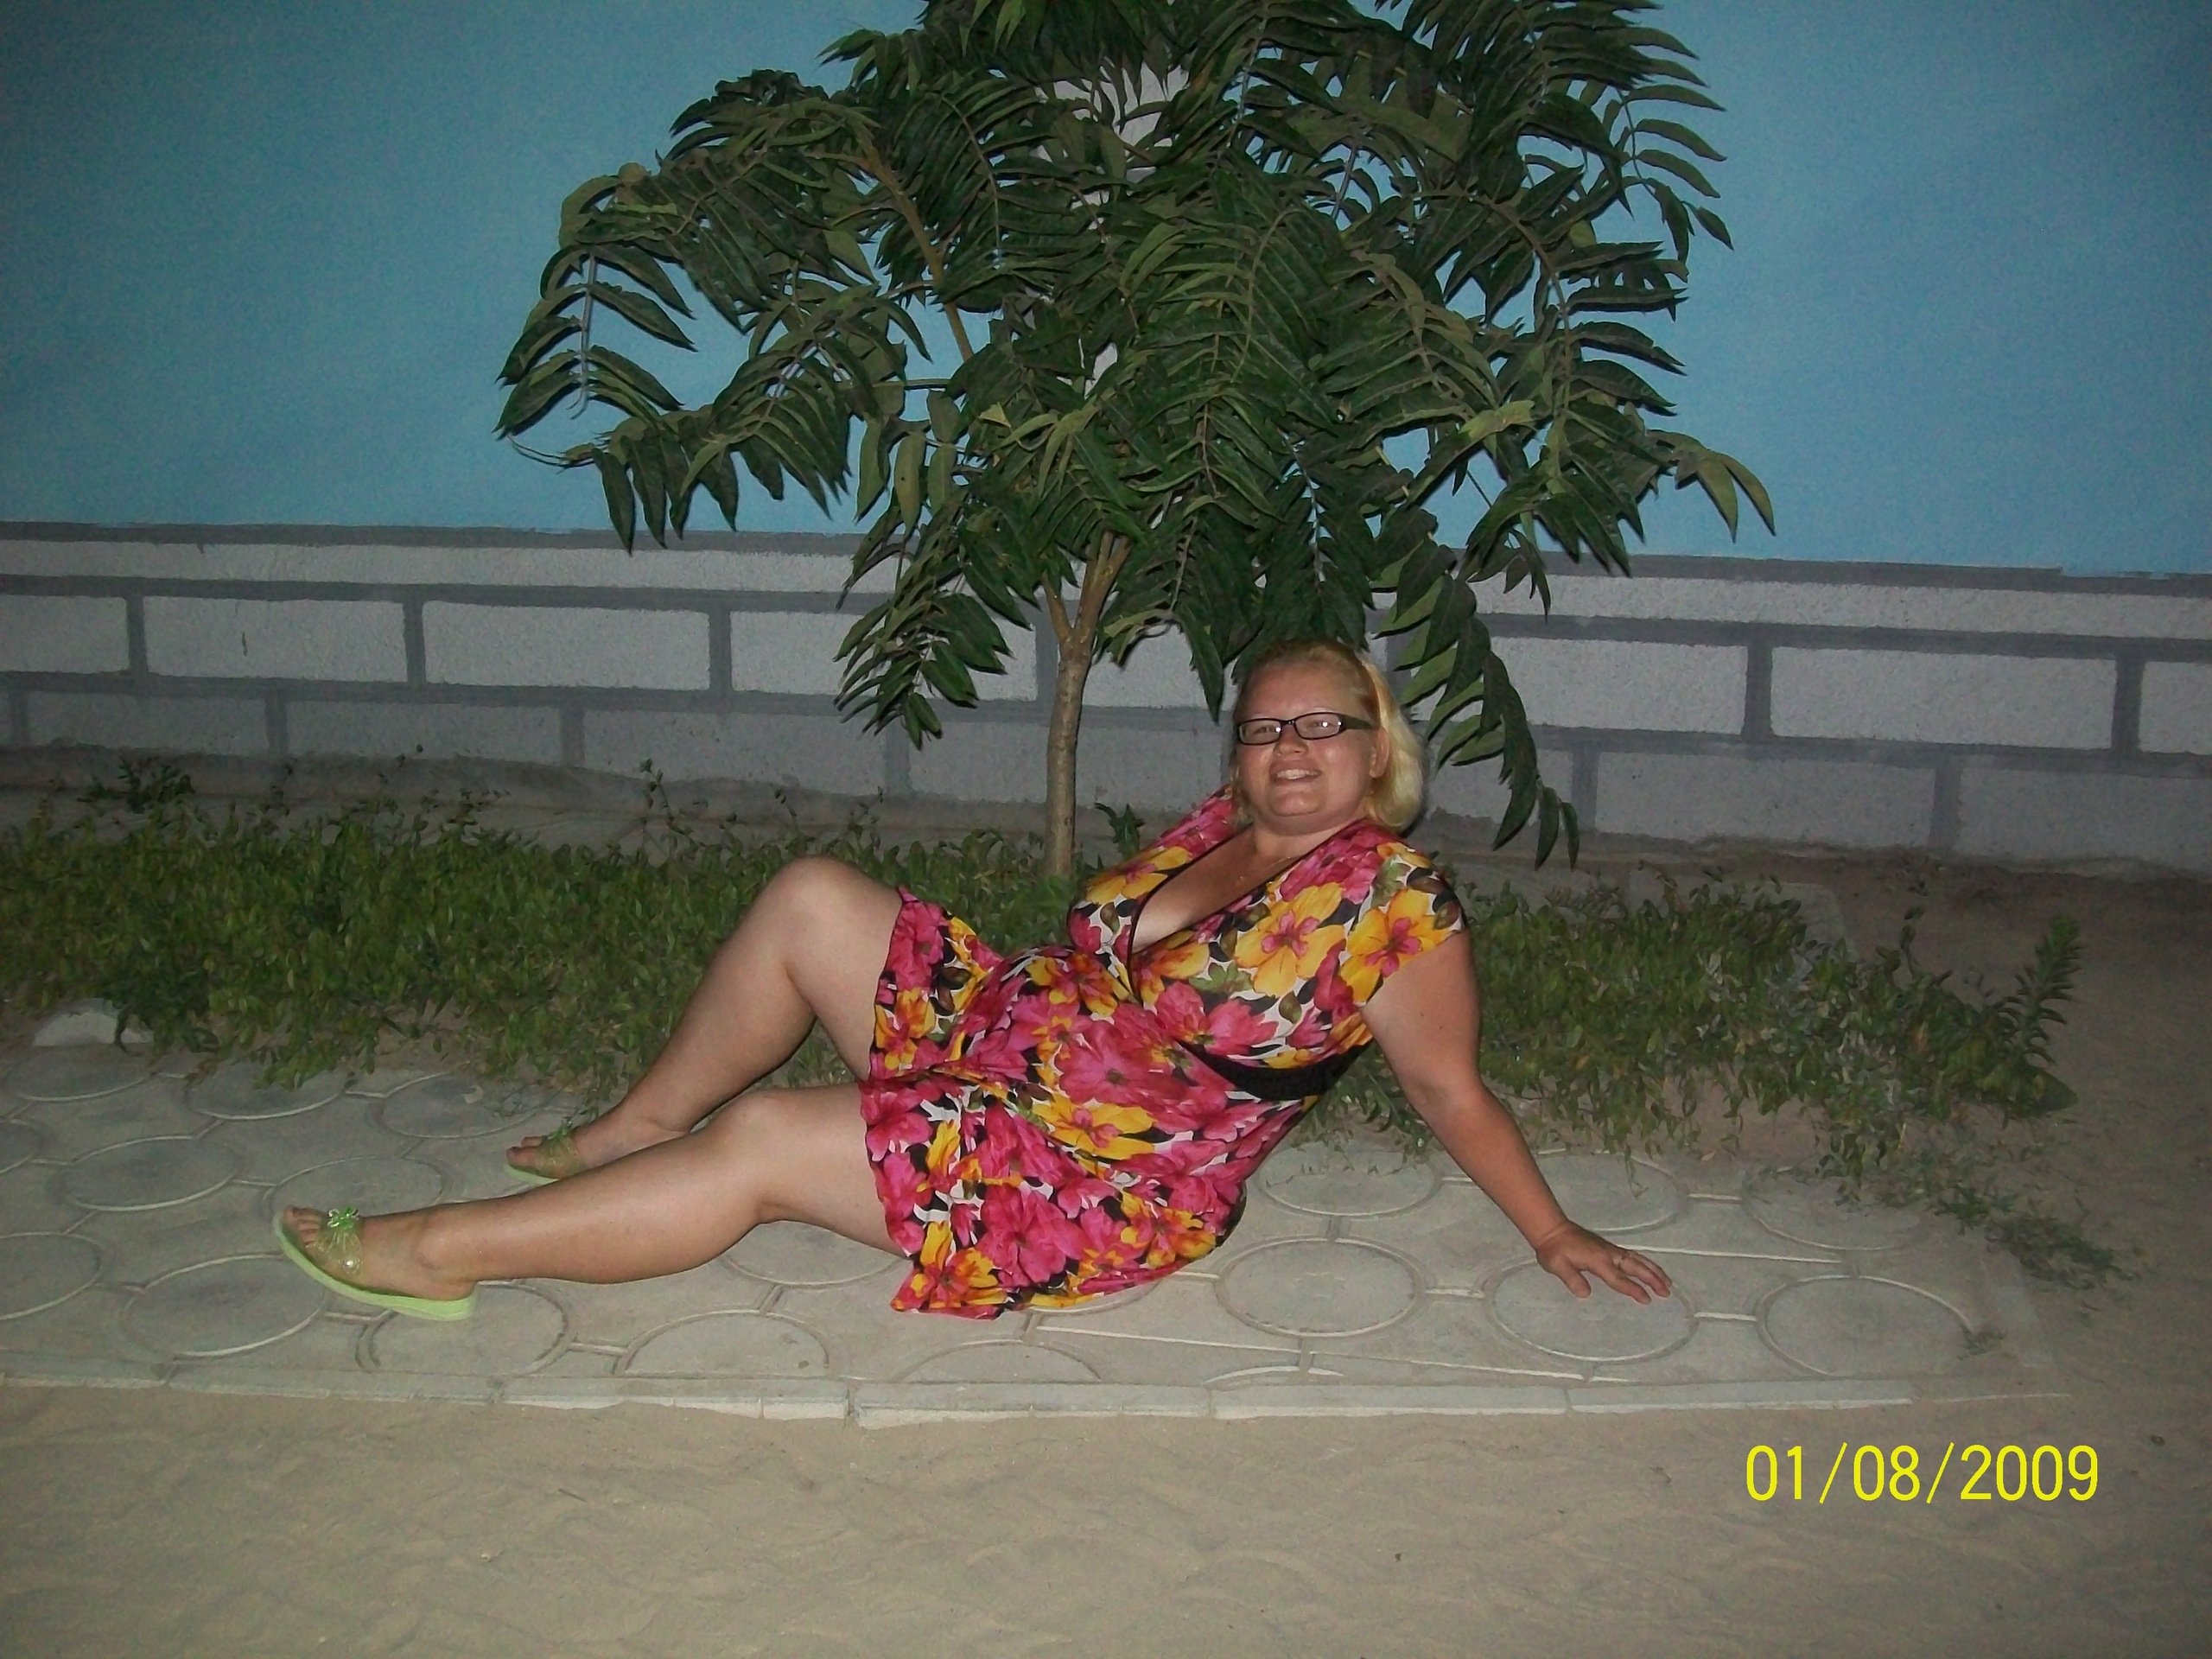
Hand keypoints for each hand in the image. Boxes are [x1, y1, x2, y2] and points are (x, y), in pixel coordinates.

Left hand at [1531, 1221, 1672, 1303]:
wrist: (1552, 1229)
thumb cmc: (1553, 1250)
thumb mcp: (1557, 1266)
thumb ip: (1572, 1279)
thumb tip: (1586, 1293)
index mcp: (1598, 1261)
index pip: (1619, 1278)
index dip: (1633, 1289)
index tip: (1647, 1300)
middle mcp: (1609, 1254)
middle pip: (1635, 1267)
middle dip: (1652, 1279)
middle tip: (1667, 1292)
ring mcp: (1610, 1249)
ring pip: (1637, 1259)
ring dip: (1653, 1270)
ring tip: (1667, 1282)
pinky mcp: (1608, 1247)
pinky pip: (1632, 1255)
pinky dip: (1645, 1262)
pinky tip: (1650, 1268)